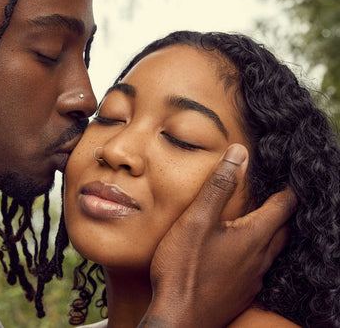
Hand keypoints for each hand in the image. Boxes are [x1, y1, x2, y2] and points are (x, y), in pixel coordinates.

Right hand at [141, 143, 296, 327]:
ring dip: (268, 233)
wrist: (178, 318)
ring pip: (270, 251)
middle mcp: (260, 259)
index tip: (286, 174)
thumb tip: (240, 154)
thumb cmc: (184, 269)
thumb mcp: (197, 220)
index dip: (287, 188)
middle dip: (282, 210)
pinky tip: (237, 254)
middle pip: (282, 230)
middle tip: (274, 195)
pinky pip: (257, 269)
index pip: (284, 206)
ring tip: (255, 221)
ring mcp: (252, 279)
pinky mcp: (241, 294)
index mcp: (254, 236)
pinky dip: (254, 254)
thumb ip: (219, 186)